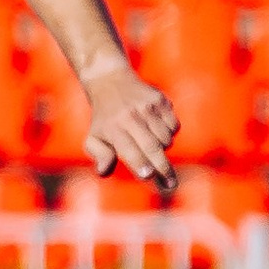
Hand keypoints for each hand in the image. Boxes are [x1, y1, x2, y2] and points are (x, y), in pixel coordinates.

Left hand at [81, 63, 178, 191]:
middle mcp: (130, 117)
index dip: (139, 163)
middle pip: (151, 146)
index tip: (148, 175)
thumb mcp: (94, 136)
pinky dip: (170, 134)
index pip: (129, 149)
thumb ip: (98, 154)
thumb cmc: (104, 119)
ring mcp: (148, 108)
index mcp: (112, 128)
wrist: (111, 82)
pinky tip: (157, 130)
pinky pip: (174, 126)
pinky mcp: (161, 101)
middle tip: (170, 185)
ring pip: (165, 138)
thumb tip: (103, 171)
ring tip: (152, 146)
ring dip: (163, 148)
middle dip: (162, 167)